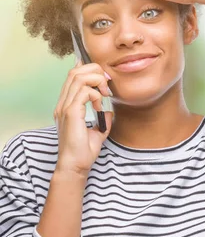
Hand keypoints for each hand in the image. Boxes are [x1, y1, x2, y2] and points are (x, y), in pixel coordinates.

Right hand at [53, 59, 113, 175]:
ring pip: (78, 77)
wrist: (75, 166)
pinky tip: (99, 106)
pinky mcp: (70, 113)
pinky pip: (84, 92)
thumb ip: (102, 119)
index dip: (89, 70)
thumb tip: (110, 110)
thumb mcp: (97, 131)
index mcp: (67, 105)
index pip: (73, 76)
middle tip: (108, 84)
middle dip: (95, 71)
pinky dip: (96, 95)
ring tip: (105, 94)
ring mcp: (65, 107)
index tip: (105, 80)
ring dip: (97, 81)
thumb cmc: (83, 151)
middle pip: (75, 71)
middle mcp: (63, 104)